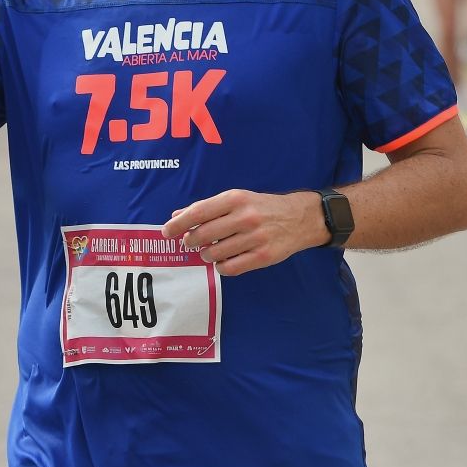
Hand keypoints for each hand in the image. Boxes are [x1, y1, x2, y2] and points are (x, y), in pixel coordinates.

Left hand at [161, 189, 325, 276]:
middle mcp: (245, 217)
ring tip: (209, 251)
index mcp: (235, 199)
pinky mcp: (263, 256)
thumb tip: (176, 216)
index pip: (199, 212)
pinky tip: (222, 261)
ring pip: (215, 253)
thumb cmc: (261, 207)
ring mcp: (255, 238)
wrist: (298, 218)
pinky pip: (230, 268)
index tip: (167, 232)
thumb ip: (206, 207)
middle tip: (190, 243)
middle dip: (190, 241)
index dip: (179, 224)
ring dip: (206, 255)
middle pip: (203, 235)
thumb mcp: (236, 199)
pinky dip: (221, 267)